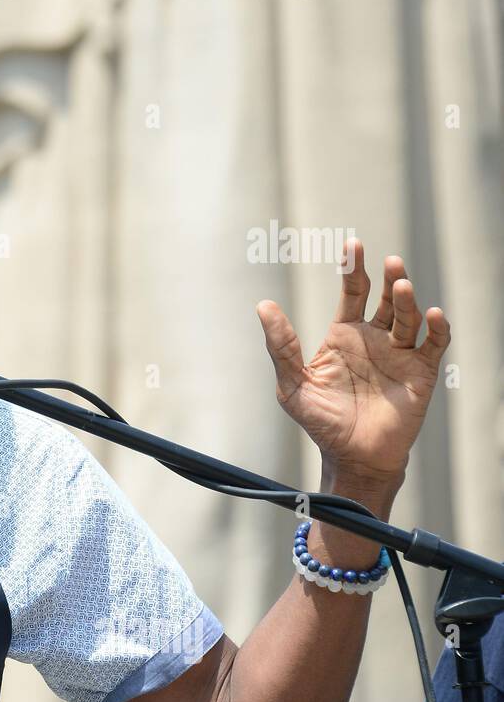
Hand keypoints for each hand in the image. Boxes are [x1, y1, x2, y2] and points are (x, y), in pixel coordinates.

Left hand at [256, 239, 450, 487]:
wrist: (352, 457)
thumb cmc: (321, 422)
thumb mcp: (292, 383)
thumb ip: (281, 345)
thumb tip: (262, 305)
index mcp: (344, 335)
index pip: (353, 292)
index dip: (354, 269)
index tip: (353, 245)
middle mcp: (375, 339)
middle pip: (385, 300)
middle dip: (389, 278)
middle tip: (390, 262)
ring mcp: (400, 354)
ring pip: (409, 317)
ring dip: (407, 301)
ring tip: (402, 286)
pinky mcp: (421, 373)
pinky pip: (434, 344)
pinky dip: (438, 329)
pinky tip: (434, 316)